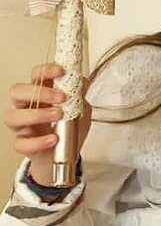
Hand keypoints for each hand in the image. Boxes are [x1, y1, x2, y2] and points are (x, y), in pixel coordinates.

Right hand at [4, 64, 91, 185]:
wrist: (66, 154)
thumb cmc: (69, 128)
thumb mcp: (80, 109)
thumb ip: (80, 96)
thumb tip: (83, 82)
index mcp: (41, 94)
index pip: (36, 76)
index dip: (45, 71)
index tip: (61, 71)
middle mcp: (27, 107)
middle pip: (17, 92)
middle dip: (39, 92)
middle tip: (61, 97)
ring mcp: (22, 127)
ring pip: (12, 116)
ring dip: (37, 114)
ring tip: (58, 115)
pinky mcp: (23, 145)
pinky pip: (22, 143)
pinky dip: (38, 141)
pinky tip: (53, 138)